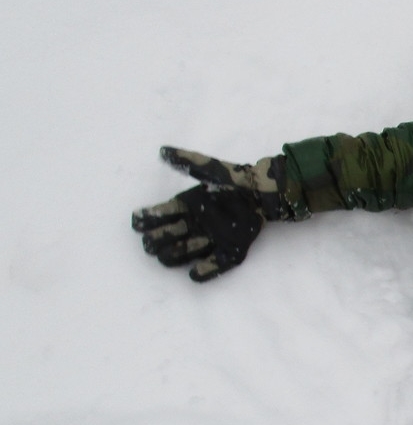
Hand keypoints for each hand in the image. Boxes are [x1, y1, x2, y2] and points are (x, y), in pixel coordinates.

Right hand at [132, 147, 287, 281]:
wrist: (261, 194)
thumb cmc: (232, 181)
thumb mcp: (209, 169)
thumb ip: (187, 161)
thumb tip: (162, 151)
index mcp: (186, 208)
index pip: (159, 216)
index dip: (147, 220)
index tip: (139, 222)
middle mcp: (194, 226)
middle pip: (165, 238)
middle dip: (155, 240)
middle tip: (151, 241)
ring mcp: (210, 240)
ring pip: (183, 253)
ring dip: (175, 253)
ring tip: (173, 249)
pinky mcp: (227, 252)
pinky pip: (212, 266)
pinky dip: (203, 272)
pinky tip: (195, 272)